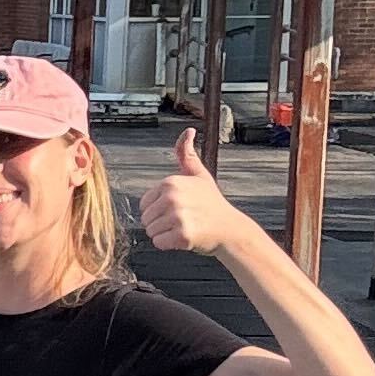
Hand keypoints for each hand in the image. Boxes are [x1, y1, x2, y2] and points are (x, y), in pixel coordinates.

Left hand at [137, 124, 245, 258]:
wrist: (230, 229)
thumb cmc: (212, 203)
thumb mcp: (199, 175)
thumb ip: (187, 154)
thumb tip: (188, 131)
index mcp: (171, 182)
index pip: (144, 204)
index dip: (158, 210)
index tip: (179, 208)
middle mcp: (173, 197)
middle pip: (146, 219)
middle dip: (160, 223)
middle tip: (182, 220)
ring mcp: (178, 216)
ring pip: (151, 232)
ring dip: (165, 234)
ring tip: (184, 227)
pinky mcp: (182, 235)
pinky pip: (159, 243)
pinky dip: (169, 245)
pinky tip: (185, 238)